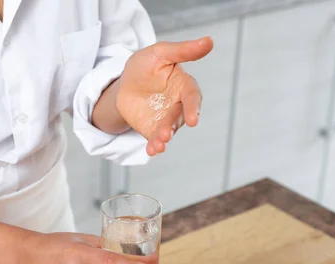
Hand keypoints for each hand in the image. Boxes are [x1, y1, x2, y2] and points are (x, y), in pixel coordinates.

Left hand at [116, 37, 213, 155]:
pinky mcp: (153, 130)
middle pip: (179, 117)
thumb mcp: (160, 53)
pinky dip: (154, 146)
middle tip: (166, 134)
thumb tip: (209, 41)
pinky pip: (156, 140)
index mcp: (183, 86)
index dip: (193, 108)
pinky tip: (152, 151)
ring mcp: (166, 119)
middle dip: (173, 126)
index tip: (193, 120)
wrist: (125, 83)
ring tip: (159, 145)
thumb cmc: (146, 65)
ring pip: (168, 131)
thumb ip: (183, 51)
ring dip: (164, 139)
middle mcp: (178, 105)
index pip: (192, 97)